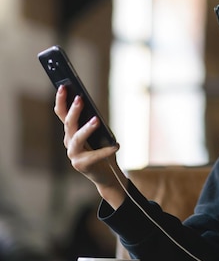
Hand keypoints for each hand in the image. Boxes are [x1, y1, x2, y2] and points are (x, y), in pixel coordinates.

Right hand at [54, 85, 124, 208]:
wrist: (106, 174)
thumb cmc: (103, 150)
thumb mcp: (99, 134)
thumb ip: (94, 123)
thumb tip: (95, 111)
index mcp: (71, 132)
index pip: (62, 113)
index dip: (61, 100)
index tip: (63, 86)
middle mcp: (69, 142)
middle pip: (68, 124)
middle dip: (74, 110)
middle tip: (80, 98)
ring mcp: (73, 155)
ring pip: (77, 138)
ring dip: (86, 128)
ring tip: (96, 120)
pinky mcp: (81, 165)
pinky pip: (94, 156)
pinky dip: (106, 150)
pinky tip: (116, 145)